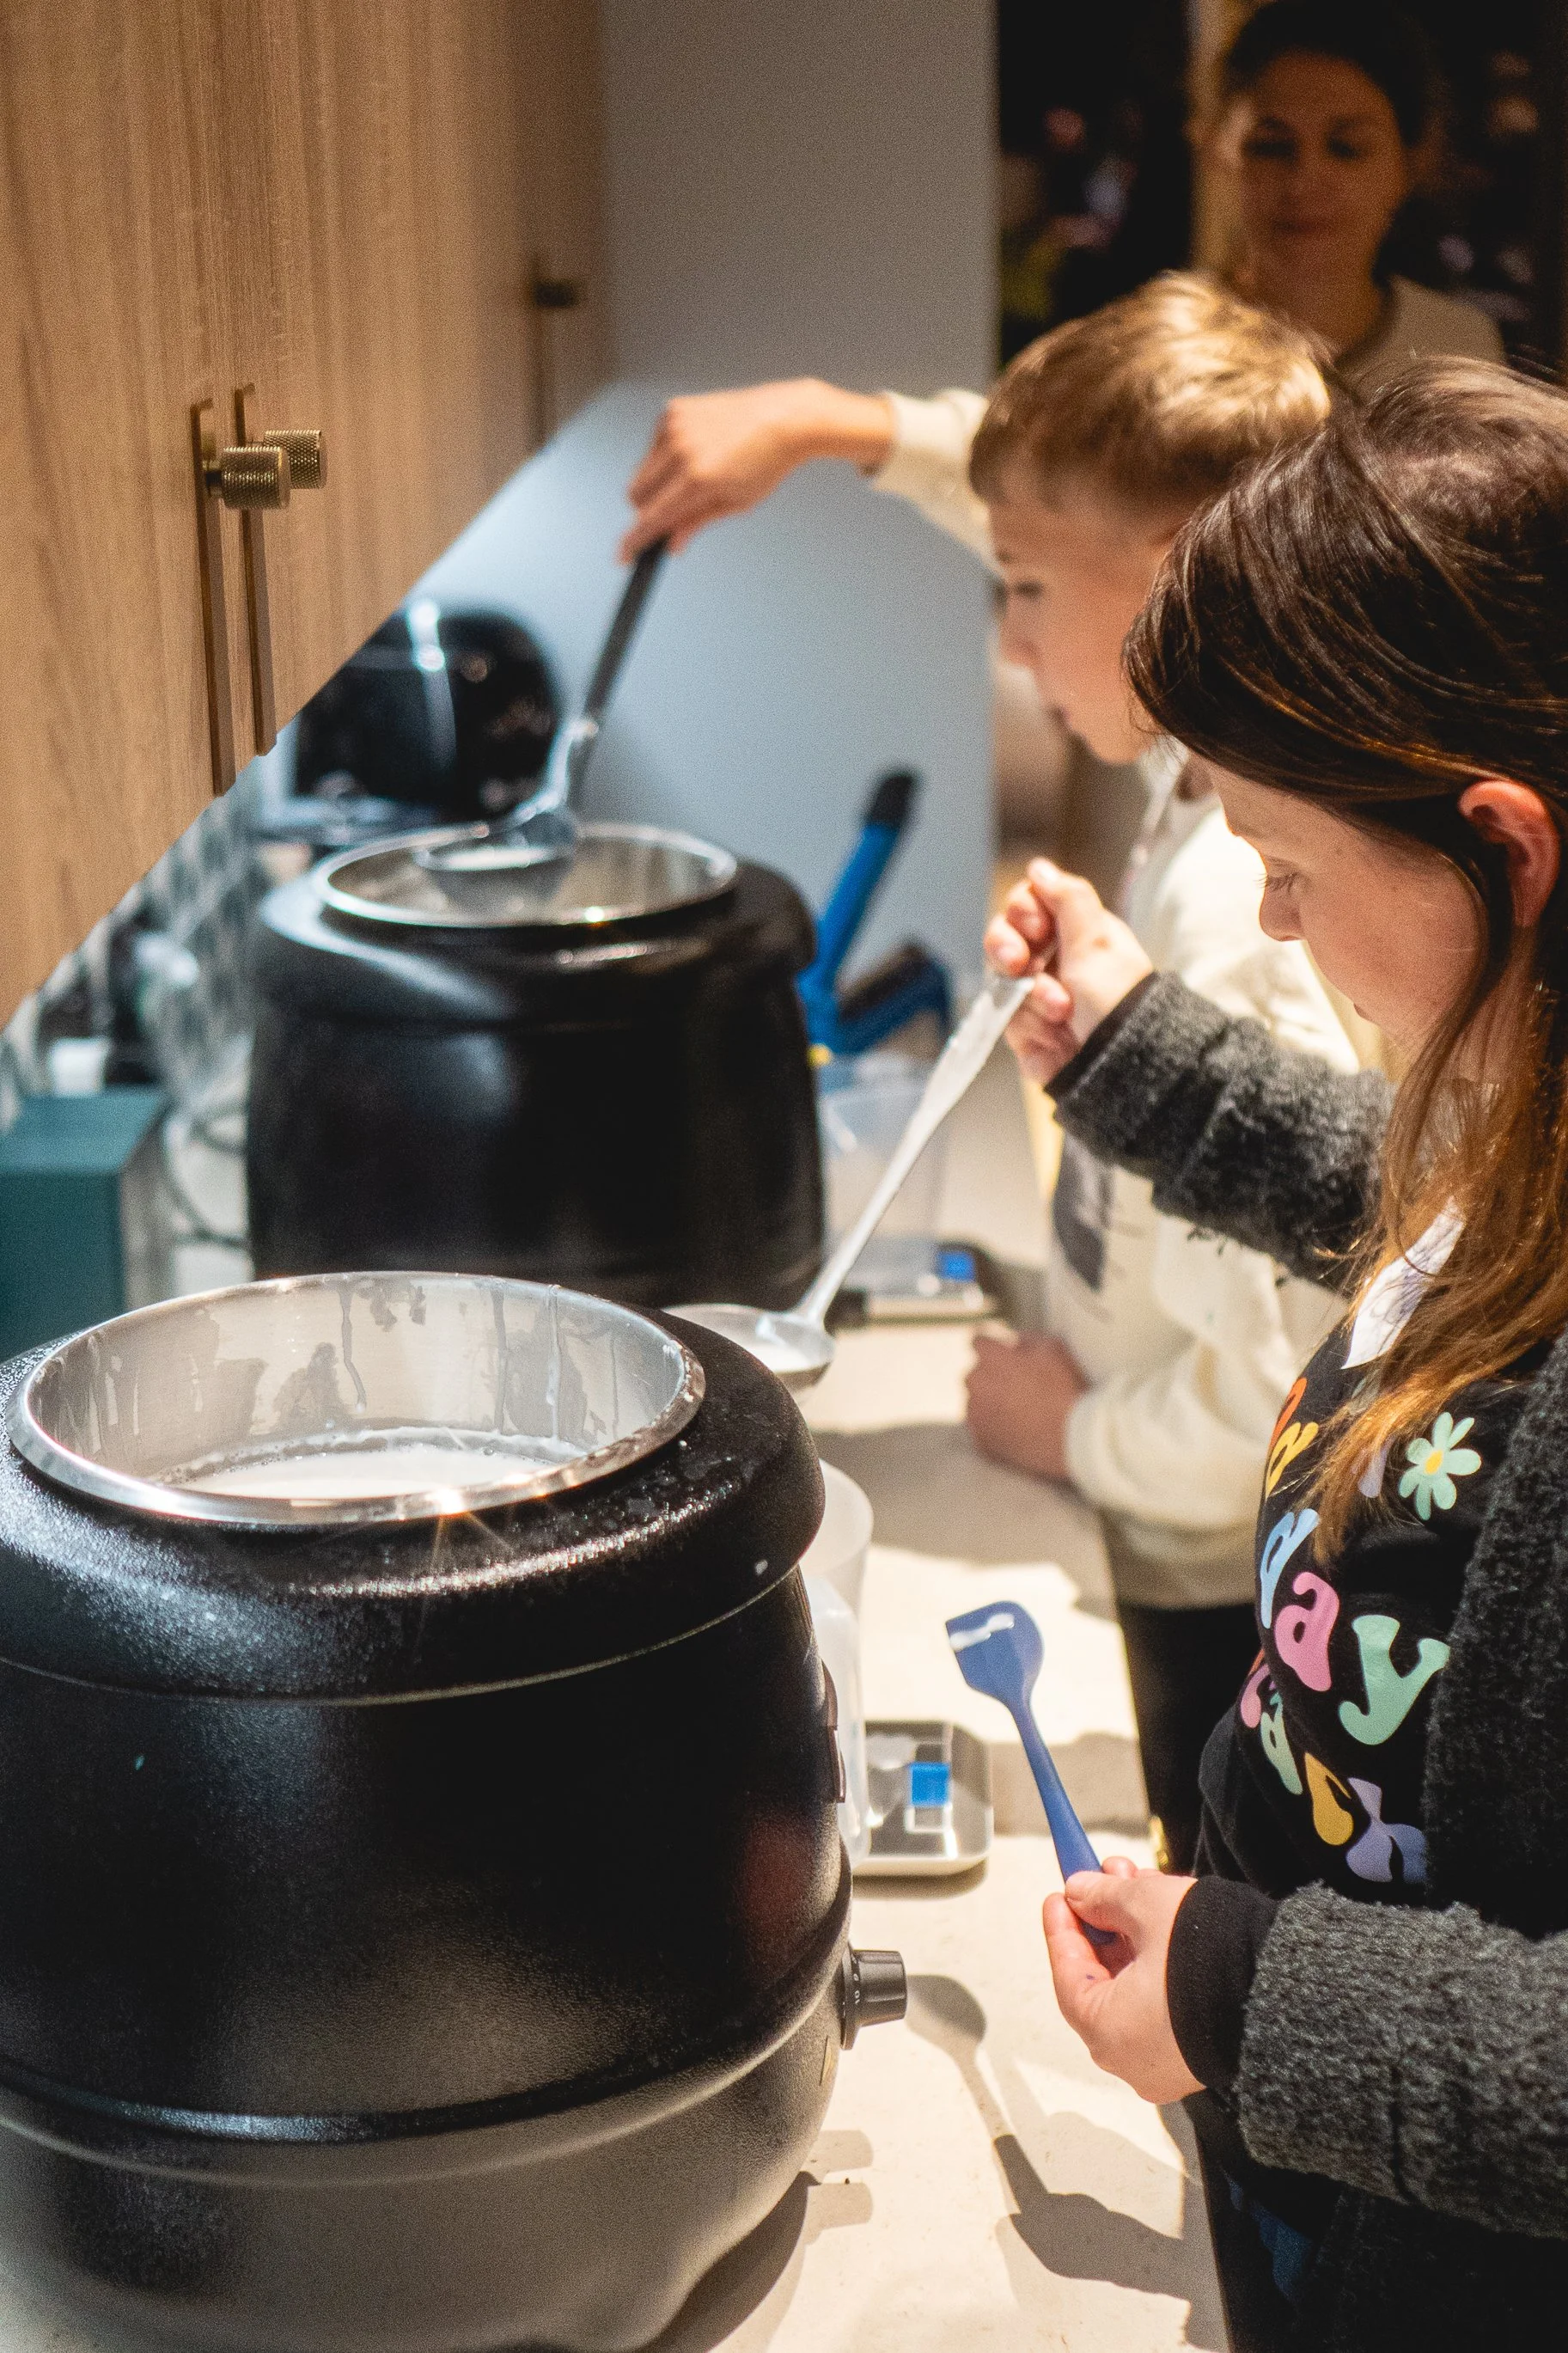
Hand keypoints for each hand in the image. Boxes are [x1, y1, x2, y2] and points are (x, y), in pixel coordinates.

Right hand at [620, 381, 894, 556]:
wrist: (784, 417)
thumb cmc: (766, 462)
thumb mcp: (736, 503)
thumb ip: (697, 523)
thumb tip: (672, 544)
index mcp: (700, 478)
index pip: (653, 517)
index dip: (634, 540)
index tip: (623, 555)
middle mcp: (683, 450)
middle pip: (636, 494)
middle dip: (647, 509)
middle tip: (671, 512)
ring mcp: (675, 426)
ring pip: (642, 470)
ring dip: (657, 483)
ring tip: (694, 476)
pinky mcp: (673, 410)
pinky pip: (652, 445)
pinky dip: (665, 456)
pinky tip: (695, 452)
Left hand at [966, 1331, 1088, 1481]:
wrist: (1071, 1437)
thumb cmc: (1064, 1389)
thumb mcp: (1053, 1349)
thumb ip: (1028, 1339)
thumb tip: (1016, 1341)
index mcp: (991, 1358)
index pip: (979, 1342)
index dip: (994, 1347)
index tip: (1004, 1355)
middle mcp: (976, 1384)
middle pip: (975, 1375)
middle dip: (991, 1377)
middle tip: (1019, 1386)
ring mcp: (976, 1416)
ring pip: (977, 1404)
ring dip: (991, 1404)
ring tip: (1022, 1412)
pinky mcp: (982, 1442)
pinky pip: (983, 1431)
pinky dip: (995, 1430)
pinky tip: (1019, 1430)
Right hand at [985, 859, 1153, 1085]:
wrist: (1121, 1064)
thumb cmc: (1116, 998)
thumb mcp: (1097, 939)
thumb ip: (1068, 897)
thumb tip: (1040, 867)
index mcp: (1073, 934)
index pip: (1026, 907)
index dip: (1021, 913)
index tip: (1036, 928)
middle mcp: (1053, 963)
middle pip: (1002, 943)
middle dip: (1009, 954)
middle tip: (1019, 965)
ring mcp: (1038, 1000)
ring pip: (1003, 988)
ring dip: (1031, 1002)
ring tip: (1061, 1015)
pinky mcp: (1030, 1035)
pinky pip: (1008, 1026)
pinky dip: (1030, 1034)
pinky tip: (1055, 1043)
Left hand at [1043, 1860, 1202, 2104]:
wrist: (1289, 1987)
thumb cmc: (1209, 1955)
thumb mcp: (1146, 1906)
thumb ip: (1104, 1897)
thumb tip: (1079, 1891)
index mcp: (1109, 2034)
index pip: (1069, 1974)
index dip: (1063, 1928)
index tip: (1060, 1895)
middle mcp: (1135, 2060)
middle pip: (1103, 1980)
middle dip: (1105, 1922)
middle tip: (1105, 1879)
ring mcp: (1171, 2061)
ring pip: (1136, 1988)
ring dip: (1134, 1934)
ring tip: (1140, 1882)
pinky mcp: (1202, 2051)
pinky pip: (1164, 2003)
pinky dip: (1159, 1961)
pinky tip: (1166, 1918)